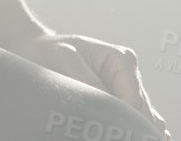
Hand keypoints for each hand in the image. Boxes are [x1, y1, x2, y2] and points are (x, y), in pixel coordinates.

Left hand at [14, 31, 170, 139]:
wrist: (37, 48)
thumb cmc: (49, 50)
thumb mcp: (65, 58)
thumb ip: (87, 80)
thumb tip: (106, 105)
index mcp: (121, 60)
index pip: (134, 100)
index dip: (125, 120)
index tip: (109, 131)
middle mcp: (128, 73)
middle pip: (142, 112)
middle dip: (129, 126)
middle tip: (109, 135)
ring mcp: (126, 86)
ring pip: (143, 117)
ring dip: (132, 129)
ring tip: (114, 135)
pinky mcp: (120, 96)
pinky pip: (137, 118)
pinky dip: (135, 129)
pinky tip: (128, 136)